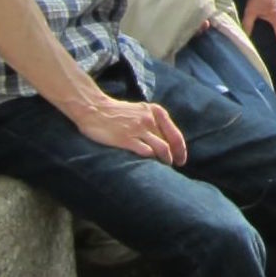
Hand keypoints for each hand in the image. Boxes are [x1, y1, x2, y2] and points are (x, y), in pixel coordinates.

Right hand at [70, 95, 187, 165]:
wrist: (94, 109)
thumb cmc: (116, 112)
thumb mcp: (140, 110)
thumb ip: (152, 122)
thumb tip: (164, 139)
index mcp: (155, 111)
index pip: (175, 133)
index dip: (181, 149)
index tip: (181, 159)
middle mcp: (150, 119)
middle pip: (170, 142)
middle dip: (175, 157)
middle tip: (175, 166)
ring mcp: (138, 129)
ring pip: (162, 148)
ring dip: (165, 160)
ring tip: (164, 167)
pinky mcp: (126, 139)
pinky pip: (146, 152)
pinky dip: (151, 160)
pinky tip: (149, 166)